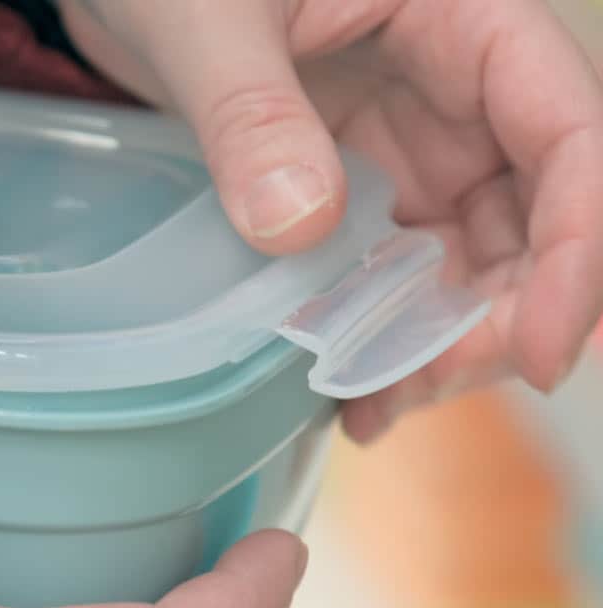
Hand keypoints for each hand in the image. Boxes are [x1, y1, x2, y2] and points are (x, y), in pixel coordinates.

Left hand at [59, 0, 602, 440]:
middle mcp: (454, 89)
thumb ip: (253, 112)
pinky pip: (396, 271)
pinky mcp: (358, 189)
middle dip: (499, 317)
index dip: (578, 246)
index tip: (540, 350)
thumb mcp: (206, 20)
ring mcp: (408, 145)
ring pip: (470, 259)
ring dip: (440, 342)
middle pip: (534, 216)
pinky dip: (383, 332)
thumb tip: (300, 225)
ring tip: (372, 404)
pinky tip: (349, 390)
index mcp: (460, 16)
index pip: (570, 131)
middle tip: (418, 386)